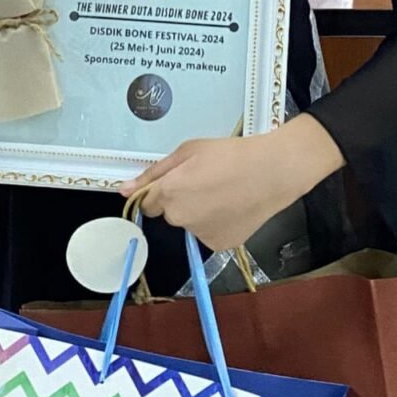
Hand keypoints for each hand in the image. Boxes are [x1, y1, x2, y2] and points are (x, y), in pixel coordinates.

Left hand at [128, 115, 344, 254]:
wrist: (272, 171)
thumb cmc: (230, 154)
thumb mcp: (188, 151)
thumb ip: (153, 173)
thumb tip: (124, 190)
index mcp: (168, 193)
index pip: (148, 201)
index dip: (164, 189)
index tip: (181, 180)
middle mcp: (179, 218)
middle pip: (169, 214)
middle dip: (180, 201)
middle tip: (207, 182)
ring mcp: (199, 235)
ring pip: (190, 224)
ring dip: (199, 213)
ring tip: (224, 193)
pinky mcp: (219, 245)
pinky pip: (208, 234)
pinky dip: (216, 224)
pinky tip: (232, 208)